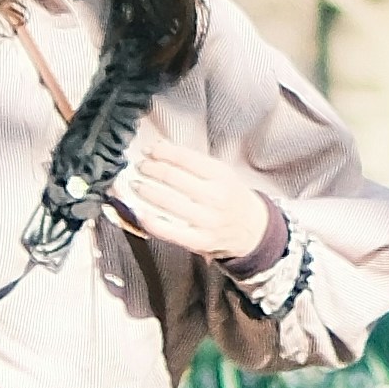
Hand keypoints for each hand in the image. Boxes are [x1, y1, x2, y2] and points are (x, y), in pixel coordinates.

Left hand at [109, 114, 286, 276]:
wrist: (252, 229)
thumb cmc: (230, 197)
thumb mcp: (221, 173)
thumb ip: (192, 161)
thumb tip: (159, 147)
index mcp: (221, 176)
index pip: (184, 158)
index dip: (161, 152)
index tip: (148, 150)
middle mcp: (214, 197)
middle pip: (173, 178)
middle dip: (150, 169)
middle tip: (139, 166)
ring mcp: (206, 220)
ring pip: (167, 202)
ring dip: (146, 191)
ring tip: (135, 184)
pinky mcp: (199, 240)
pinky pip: (168, 231)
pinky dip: (150, 221)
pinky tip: (139, 212)